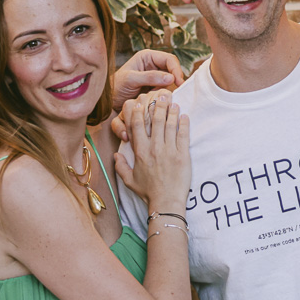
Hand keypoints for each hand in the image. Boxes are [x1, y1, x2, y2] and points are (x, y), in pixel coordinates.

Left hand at [110, 50, 184, 113]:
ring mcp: (155, 77)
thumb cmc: (116, 87)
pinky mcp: (155, 88)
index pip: (169, 59)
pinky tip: (159, 101)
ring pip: (170, 81)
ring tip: (160, 97)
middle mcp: (153, 64)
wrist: (109, 101)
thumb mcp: (131, 80)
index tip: (178, 82)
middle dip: (174, 80)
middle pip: (172, 69)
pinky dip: (164, 95)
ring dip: (168, 89)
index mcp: (147, 56)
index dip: (176, 69)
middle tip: (176, 91)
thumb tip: (171, 78)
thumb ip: (149, 77)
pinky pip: (165, 90)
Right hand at [114, 89, 190, 212]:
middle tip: (160, 96)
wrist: (166, 202)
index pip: (136, 126)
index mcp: (140, 152)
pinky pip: (183, 134)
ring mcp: (169, 150)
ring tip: (173, 102)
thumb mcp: (130, 181)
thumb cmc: (148, 192)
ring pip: (169, 125)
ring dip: (171, 111)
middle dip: (157, 106)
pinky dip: (183, 123)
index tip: (139, 103)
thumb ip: (121, 166)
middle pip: (155, 120)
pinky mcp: (182, 155)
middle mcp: (154, 148)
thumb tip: (116, 155)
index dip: (137, 112)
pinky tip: (184, 116)